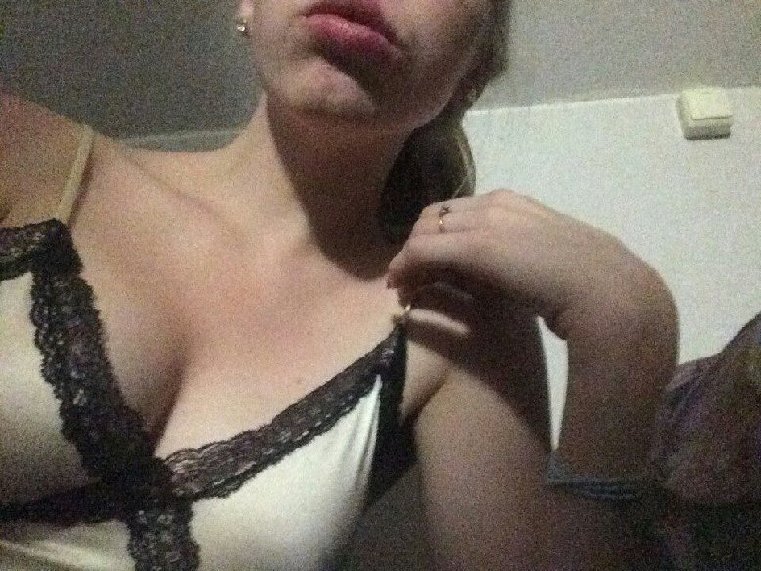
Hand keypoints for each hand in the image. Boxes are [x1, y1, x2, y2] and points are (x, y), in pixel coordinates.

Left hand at [386, 189, 671, 343]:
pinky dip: (405, 268)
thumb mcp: (547, 260)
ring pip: (424, 232)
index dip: (438, 237)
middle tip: (408, 277)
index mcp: (515, 204)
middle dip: (417, 244)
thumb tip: (514, 272)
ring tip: (402, 286)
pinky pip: (422, 251)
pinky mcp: (473, 246)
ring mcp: (484, 222)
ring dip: (408, 259)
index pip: (459, 211)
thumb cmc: (588, 281)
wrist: (604, 290)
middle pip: (435, 217)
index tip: (431, 266)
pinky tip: (400, 288)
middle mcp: (495, 204)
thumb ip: (524, 257)